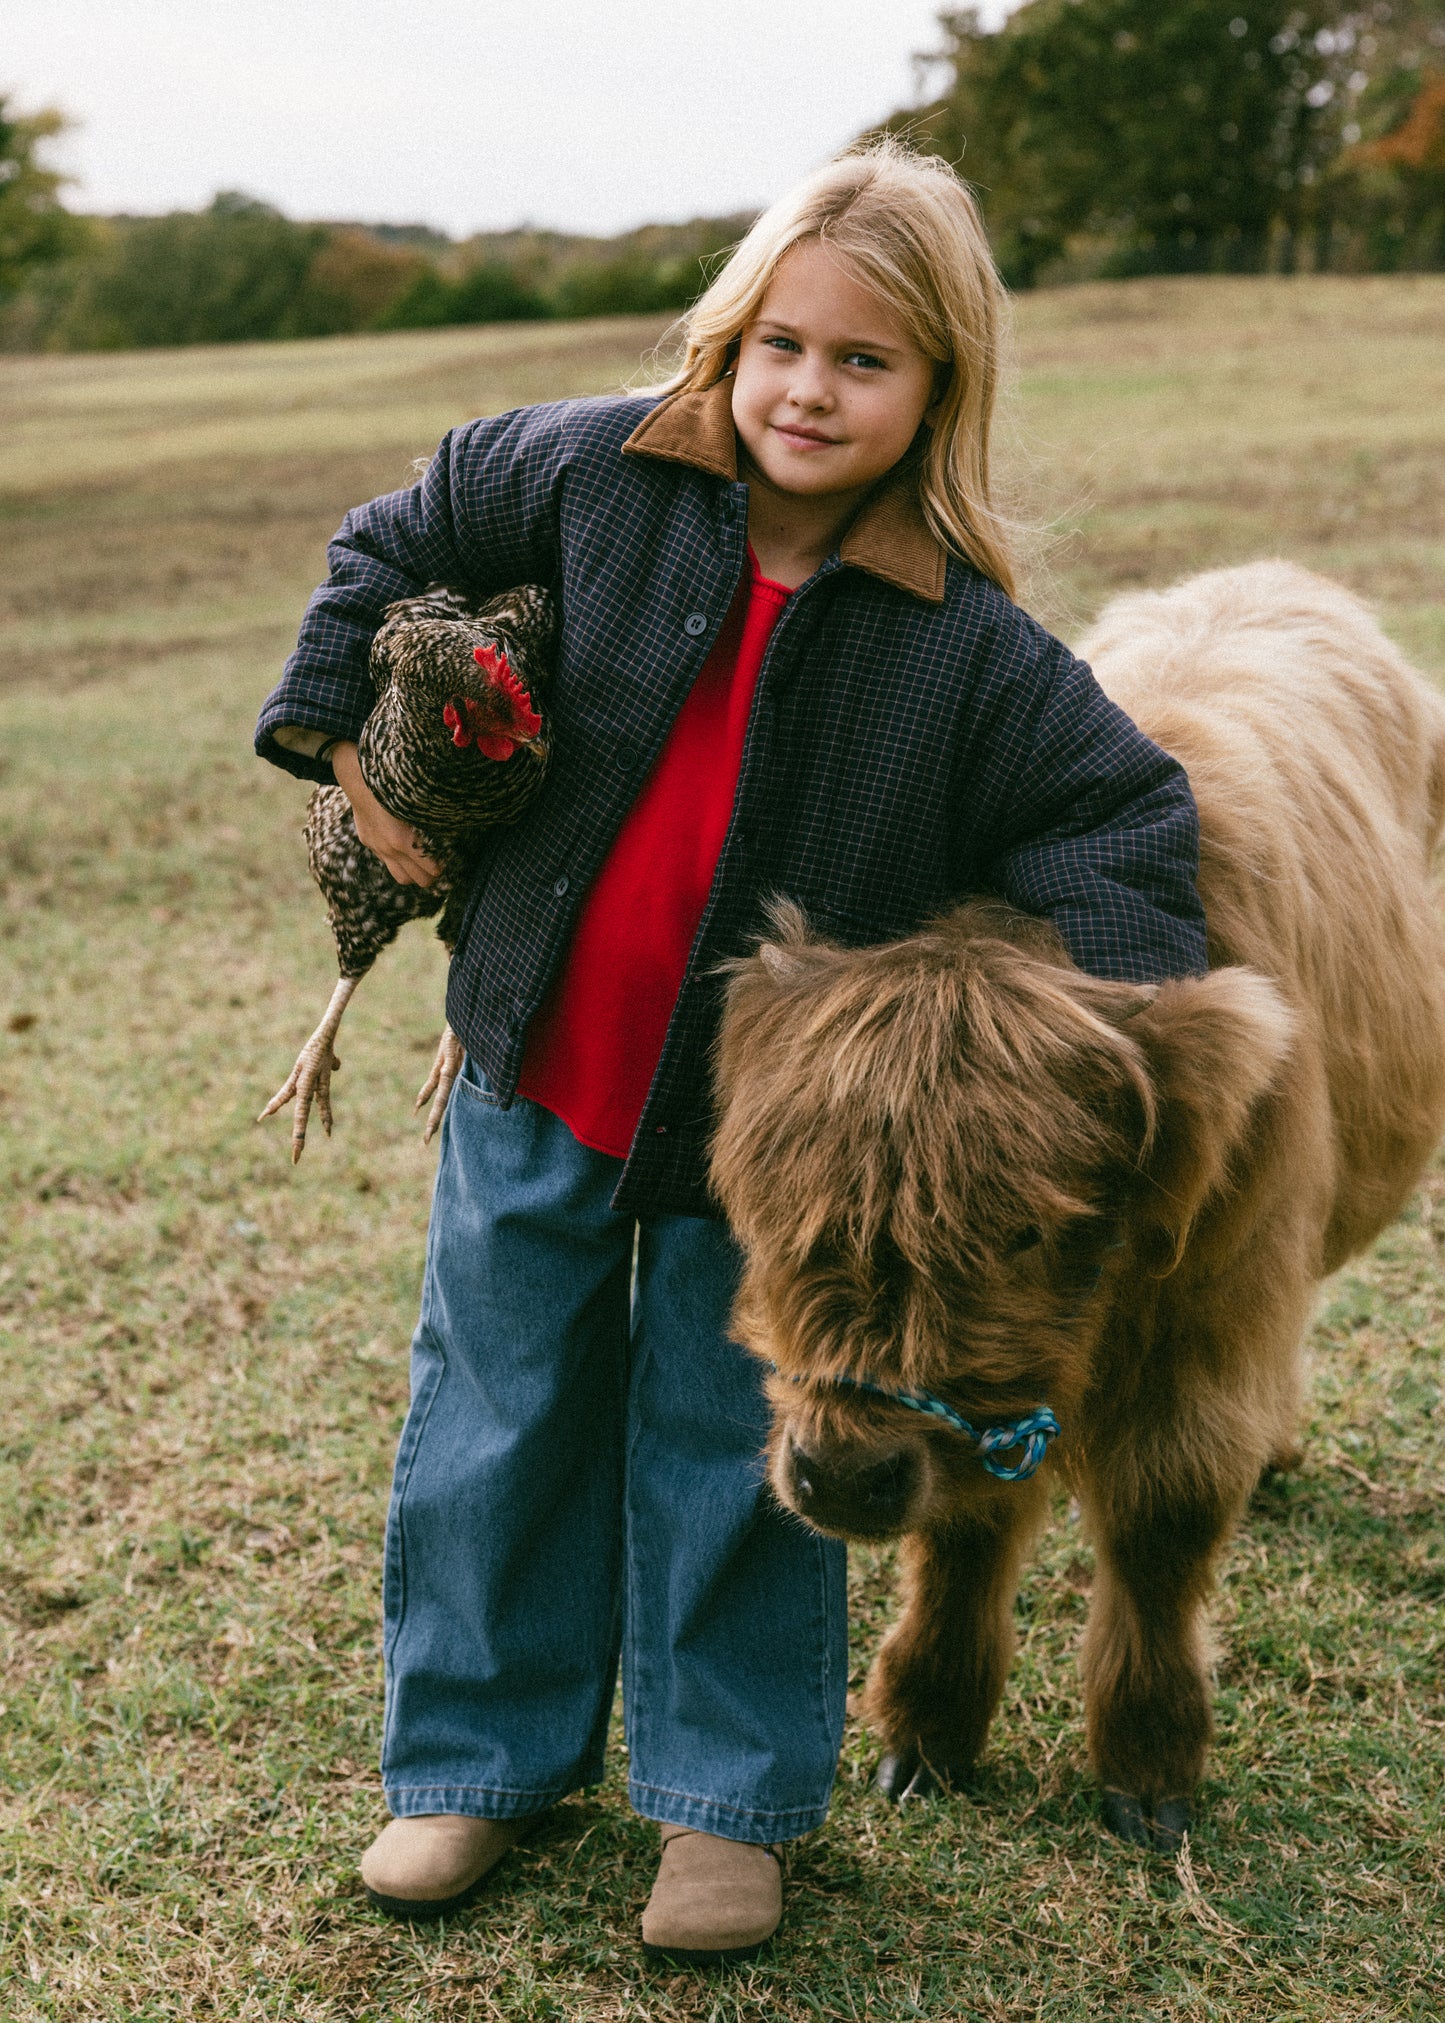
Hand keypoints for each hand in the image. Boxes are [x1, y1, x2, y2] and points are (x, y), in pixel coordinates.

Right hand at [331, 741, 441, 886]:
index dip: (441, 867)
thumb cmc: (393, 788)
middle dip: (432, 876)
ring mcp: (378, 848)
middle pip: (418, 879)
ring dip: (415, 875)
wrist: (358, 779)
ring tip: (424, 867)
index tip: (447, 860)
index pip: (430, 868)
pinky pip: (388, 862)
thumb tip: (455, 824)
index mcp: (403, 840)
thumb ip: (431, 820)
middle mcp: (389, 849)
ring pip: (401, 877)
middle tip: (439, 867)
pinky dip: (399, 862)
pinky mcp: (369, 843)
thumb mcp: (415, 804)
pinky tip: (406, 853)